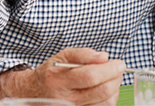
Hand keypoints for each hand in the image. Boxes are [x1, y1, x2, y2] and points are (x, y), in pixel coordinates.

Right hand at [0, 47, 123, 104]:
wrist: (34, 93)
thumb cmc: (52, 73)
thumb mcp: (63, 56)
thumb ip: (84, 54)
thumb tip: (104, 57)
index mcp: (58, 80)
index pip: (90, 76)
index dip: (110, 69)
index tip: (119, 63)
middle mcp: (64, 99)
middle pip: (101, 91)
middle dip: (116, 77)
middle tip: (118, 68)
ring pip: (105, 103)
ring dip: (114, 88)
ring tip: (110, 78)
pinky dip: (109, 99)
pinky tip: (105, 90)